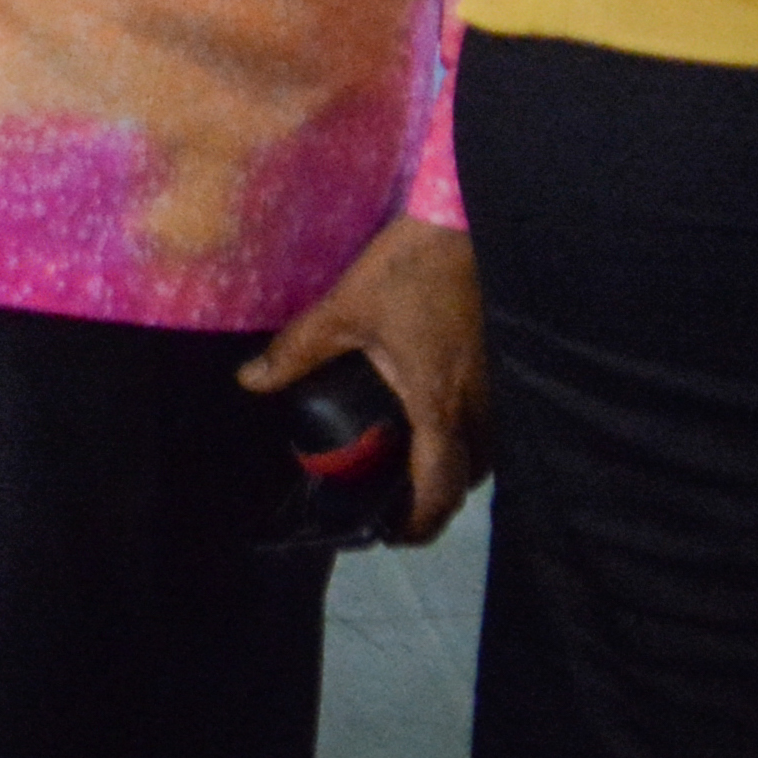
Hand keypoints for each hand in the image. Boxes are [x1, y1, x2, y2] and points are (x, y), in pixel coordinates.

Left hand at [244, 215, 484, 544]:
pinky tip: (437, 414)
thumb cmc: (410, 269)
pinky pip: (492, 421)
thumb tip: (251, 381)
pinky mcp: (506, 366)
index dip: (418, 522)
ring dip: (454, 466)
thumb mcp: (345, 309)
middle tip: (393, 498)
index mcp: (441, 406)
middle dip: (434, 498)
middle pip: (468, 479)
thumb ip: (299, 350)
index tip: (391, 534)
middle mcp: (481, 409)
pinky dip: (468, 434)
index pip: (440, 488)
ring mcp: (501, 389)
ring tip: (411, 460)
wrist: (469, 223)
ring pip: (486, 451)